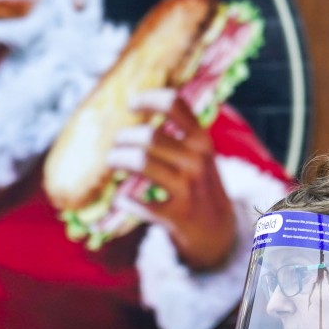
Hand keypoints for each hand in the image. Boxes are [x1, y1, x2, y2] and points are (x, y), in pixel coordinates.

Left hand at [108, 89, 235, 270]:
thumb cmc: (198, 183)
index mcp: (201, 139)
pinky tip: (120, 198)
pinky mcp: (176, 214)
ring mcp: (187, 187)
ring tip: (112, 162)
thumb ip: (179, 130)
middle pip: (148, 136)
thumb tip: (136, 105)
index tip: (131, 105)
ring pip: (140, 161)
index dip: (148, 99)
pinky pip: (138, 202)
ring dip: (118, 159)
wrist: (217, 229)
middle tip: (116, 144)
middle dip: (124, 138)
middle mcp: (196, 159)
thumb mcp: (199, 153)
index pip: (174, 105)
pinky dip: (123, 200)